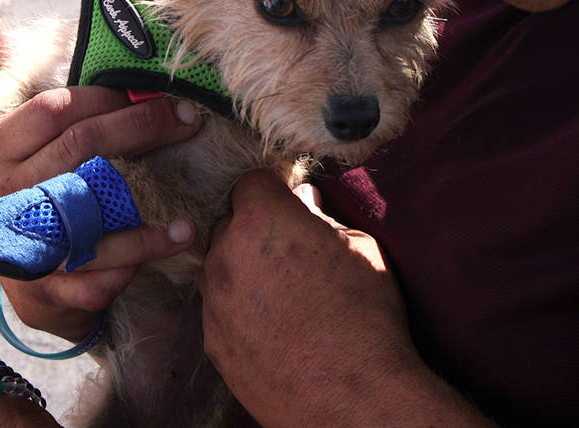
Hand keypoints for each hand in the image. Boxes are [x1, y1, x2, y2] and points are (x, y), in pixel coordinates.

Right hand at [0, 10, 200, 341]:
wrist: (33, 274)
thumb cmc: (37, 185)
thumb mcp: (19, 132)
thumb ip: (8, 76)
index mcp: (0, 149)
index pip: (53, 107)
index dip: (108, 94)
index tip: (156, 88)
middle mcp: (8, 193)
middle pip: (81, 150)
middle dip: (141, 129)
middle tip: (189, 119)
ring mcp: (27, 240)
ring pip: (91, 213)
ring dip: (149, 205)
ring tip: (196, 197)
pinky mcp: (49, 287)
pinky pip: (98, 270)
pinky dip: (141, 254)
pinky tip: (179, 237)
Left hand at [200, 171, 487, 426]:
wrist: (351, 396)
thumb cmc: (365, 316)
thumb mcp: (360, 249)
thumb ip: (323, 219)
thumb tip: (307, 202)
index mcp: (262, 220)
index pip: (251, 182)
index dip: (273, 190)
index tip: (290, 203)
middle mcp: (226, 255)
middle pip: (229, 224)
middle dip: (255, 230)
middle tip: (291, 251)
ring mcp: (214, 301)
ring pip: (220, 269)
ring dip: (243, 271)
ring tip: (284, 294)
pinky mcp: (213, 342)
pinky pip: (220, 311)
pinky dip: (240, 311)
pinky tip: (275, 326)